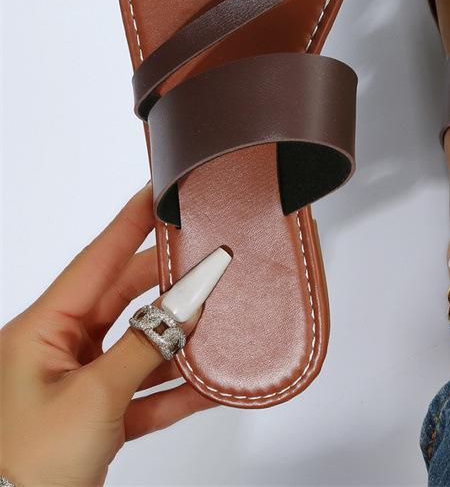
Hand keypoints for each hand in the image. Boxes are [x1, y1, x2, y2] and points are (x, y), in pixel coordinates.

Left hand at [0, 185, 228, 486]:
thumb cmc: (27, 468)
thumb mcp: (92, 397)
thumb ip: (146, 347)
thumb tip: (187, 307)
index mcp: (41, 331)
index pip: (94, 260)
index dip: (128, 223)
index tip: (156, 191)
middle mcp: (59, 349)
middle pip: (125, 299)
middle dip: (168, 285)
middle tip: (208, 260)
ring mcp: (81, 381)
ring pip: (142, 344)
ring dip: (179, 341)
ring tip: (219, 320)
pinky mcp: (100, 414)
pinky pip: (148, 389)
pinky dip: (178, 388)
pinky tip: (211, 384)